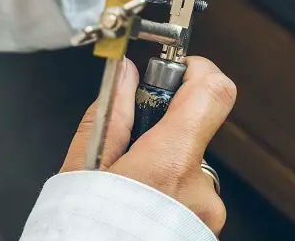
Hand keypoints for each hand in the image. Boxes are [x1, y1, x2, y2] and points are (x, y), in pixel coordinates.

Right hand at [61, 56, 236, 235]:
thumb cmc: (81, 235)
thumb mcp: (81, 172)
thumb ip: (109, 116)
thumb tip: (125, 76)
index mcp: (169, 164)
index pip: (214, 92)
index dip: (197, 70)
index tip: (175, 70)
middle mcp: (198, 190)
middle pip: (195, 131)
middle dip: (164, 130)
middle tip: (127, 147)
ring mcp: (205, 216)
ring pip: (190, 169)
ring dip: (164, 169)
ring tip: (126, 192)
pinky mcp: (204, 232)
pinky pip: (191, 198)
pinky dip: (168, 196)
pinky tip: (138, 211)